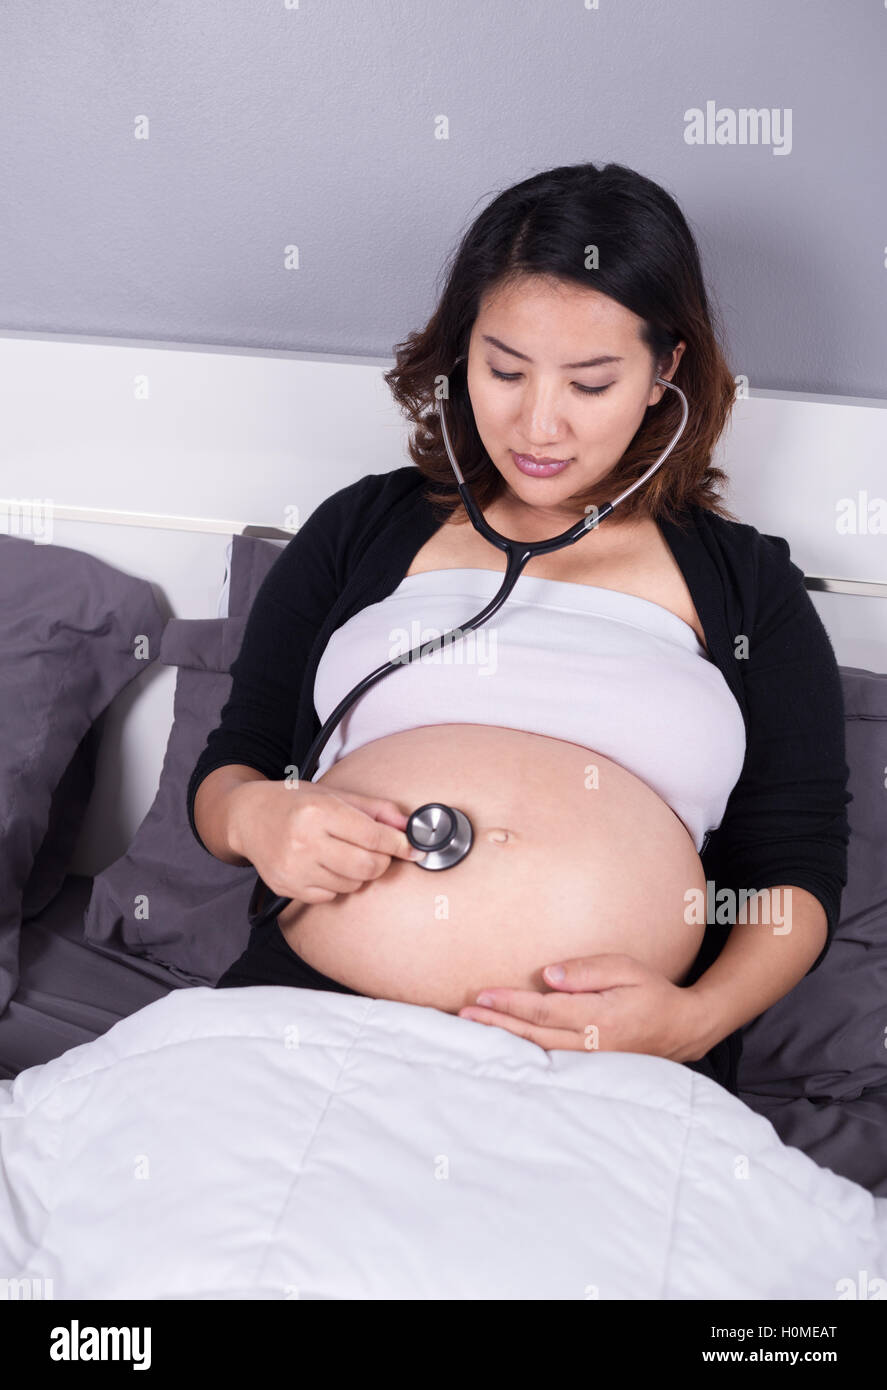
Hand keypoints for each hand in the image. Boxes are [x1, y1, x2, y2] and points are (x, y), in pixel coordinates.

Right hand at [229, 780, 423, 904]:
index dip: (400, 845)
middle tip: (376, 851)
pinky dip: (336, 884)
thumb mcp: (335, 794)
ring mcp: (294, 868)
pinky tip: (324, 865)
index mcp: (319, 812)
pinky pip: (330, 896)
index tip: (413, 848)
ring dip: (358, 873)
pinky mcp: (287, 887)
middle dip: (381, 861)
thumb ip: (375, 810)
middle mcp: (304, 841)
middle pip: (367, 866)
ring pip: (351, 885)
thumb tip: (408, 827)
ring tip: (343, 853)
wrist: (248, 817)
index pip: (373, 837)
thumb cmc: (294, 802)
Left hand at [457, 953, 710, 1061]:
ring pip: (538, 1050)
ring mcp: (589, 1059)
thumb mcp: (626, 969)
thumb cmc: (652, 992)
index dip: (511, 1003)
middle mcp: (590, 1043)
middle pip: (533, 1034)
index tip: (482, 995)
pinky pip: (550, 1059)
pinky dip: (524, 1051)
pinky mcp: (589, 1065)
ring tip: (474, 1028)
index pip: (544, 1010)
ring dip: (505, 1038)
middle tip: (464, 1015)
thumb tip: (549, 975)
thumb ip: (588, 971)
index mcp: (598, 1017)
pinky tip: (505, 1042)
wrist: (681, 1029)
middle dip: (496, 1024)